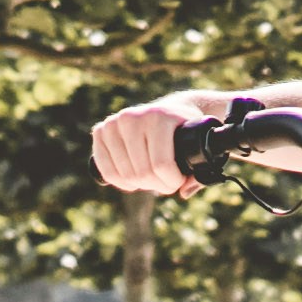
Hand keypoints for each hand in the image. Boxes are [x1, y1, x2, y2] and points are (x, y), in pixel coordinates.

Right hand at [89, 91, 227, 195]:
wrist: (168, 110)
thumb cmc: (186, 130)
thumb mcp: (199, 144)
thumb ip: (200, 170)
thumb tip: (185, 191)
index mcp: (159, 117)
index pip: (161, 164)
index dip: (172, 181)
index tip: (180, 181)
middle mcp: (133, 117)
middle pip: (142, 172)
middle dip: (157, 185)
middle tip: (166, 182)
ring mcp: (114, 123)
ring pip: (125, 174)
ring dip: (140, 185)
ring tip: (152, 179)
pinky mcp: (101, 131)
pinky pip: (105, 169)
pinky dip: (120, 182)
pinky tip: (132, 181)